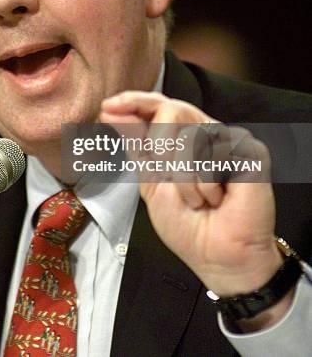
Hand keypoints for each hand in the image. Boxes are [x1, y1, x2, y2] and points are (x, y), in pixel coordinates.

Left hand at [100, 91, 291, 330]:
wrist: (215, 256)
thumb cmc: (186, 225)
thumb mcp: (150, 182)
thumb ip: (135, 144)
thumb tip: (112, 110)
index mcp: (180, 136)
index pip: (158, 104)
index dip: (133, 100)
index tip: (107, 108)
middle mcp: (204, 132)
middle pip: (172, 109)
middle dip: (159, 146)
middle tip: (165, 174)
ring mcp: (228, 140)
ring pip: (190, 132)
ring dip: (183, 177)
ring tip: (197, 199)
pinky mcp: (250, 151)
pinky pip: (216, 151)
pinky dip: (207, 183)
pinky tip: (217, 198)